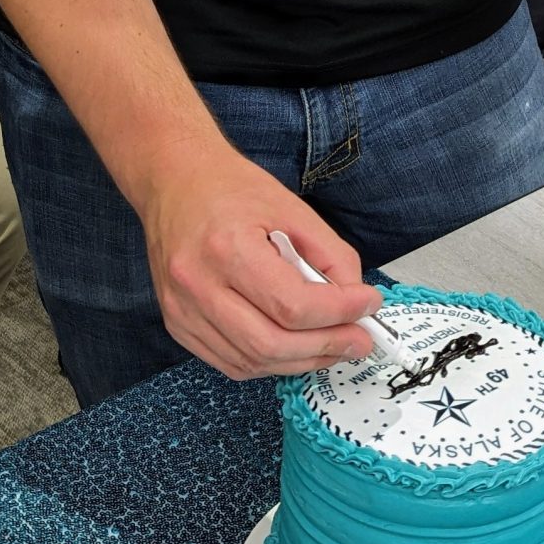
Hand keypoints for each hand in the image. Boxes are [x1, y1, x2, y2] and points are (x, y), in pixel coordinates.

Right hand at [137, 148, 382, 379]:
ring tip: (333, 346)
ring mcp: (182, 310)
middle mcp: (197, 285)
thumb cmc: (230, 188)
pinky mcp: (178, 325)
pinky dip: (270, 362)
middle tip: (359, 340)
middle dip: (326, 347)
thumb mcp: (292, 208)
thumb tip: (356, 300)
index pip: (292, 304)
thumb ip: (330, 255)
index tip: (369, 304)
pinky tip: (294, 347)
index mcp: (226, 247)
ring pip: (251, 361)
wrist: (174, 180)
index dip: (339, 312)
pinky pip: (230, 363)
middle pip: (271, 343)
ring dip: (301, 361)